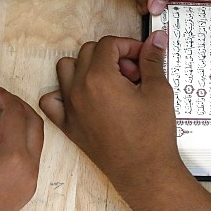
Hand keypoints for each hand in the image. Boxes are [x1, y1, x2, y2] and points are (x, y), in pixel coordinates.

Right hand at [0, 84, 43, 210]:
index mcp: (14, 157)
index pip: (16, 115)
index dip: (3, 97)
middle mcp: (30, 169)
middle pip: (34, 125)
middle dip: (17, 107)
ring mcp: (30, 183)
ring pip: (34, 142)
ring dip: (18, 126)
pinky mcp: (25, 192)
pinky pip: (29, 160)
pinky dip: (18, 145)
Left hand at [39, 32, 190, 210]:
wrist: (144, 172)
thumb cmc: (153, 135)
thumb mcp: (158, 91)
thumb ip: (152, 60)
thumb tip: (156, 38)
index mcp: (100, 78)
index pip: (108, 44)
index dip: (128, 46)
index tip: (142, 57)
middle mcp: (79, 89)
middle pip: (87, 52)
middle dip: (111, 56)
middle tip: (132, 73)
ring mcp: (70, 108)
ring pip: (66, 69)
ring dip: (86, 68)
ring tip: (110, 82)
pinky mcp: (68, 125)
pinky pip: (51, 101)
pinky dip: (63, 93)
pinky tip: (85, 98)